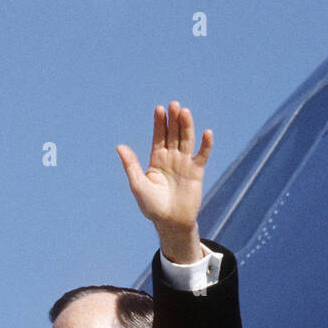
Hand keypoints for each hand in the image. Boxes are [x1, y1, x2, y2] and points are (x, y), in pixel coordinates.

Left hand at [116, 101, 211, 262]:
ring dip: (187, 126)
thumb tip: (120, 146)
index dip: (159, 123)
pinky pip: (202, 155)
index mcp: (156, 159)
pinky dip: (206, 145)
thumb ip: (131, 165)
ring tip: (185, 112)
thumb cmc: (151, 206)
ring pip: (187, 140)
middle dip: (173, 120)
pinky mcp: (197, 172)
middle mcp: (171, 158)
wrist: (170, 223)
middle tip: (173, 105)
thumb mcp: (138, 185)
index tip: (159, 109)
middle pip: (173, 134)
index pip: (159, 136)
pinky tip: (207, 133)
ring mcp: (184, 163)